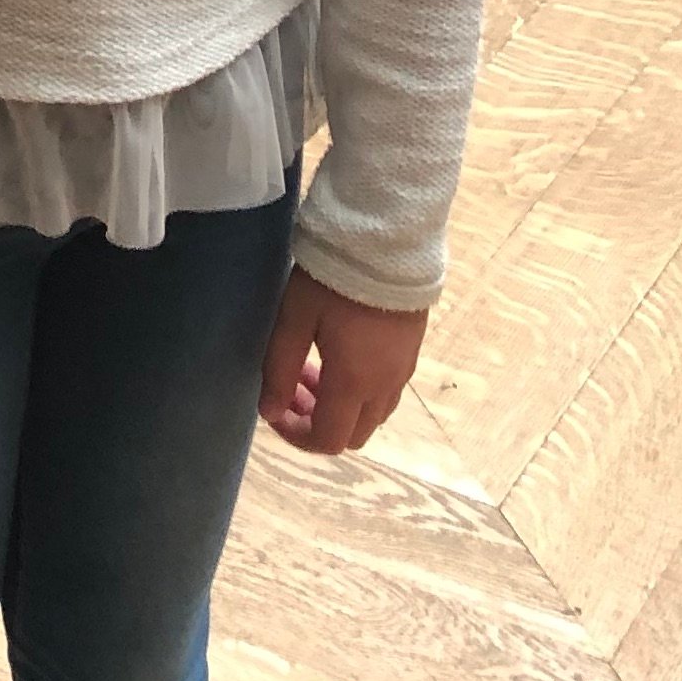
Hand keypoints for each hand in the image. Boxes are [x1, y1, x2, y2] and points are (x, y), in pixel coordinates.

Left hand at [258, 265, 426, 456]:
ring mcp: (403, 372)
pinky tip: (343, 354)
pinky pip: (386, 393)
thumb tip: (269, 412)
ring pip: (372, 416)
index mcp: (354, 384)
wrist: (388, 240)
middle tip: (295, 385)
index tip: (275, 410)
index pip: (327, 440)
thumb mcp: (296, 317)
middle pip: (353, 435)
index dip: (296, 436)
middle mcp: (384, 388)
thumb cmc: (334, 277)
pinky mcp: (412, 353)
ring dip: (341, 407)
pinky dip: (361, 392)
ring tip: (315, 366)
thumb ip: (280, 368)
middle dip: (318, 422)